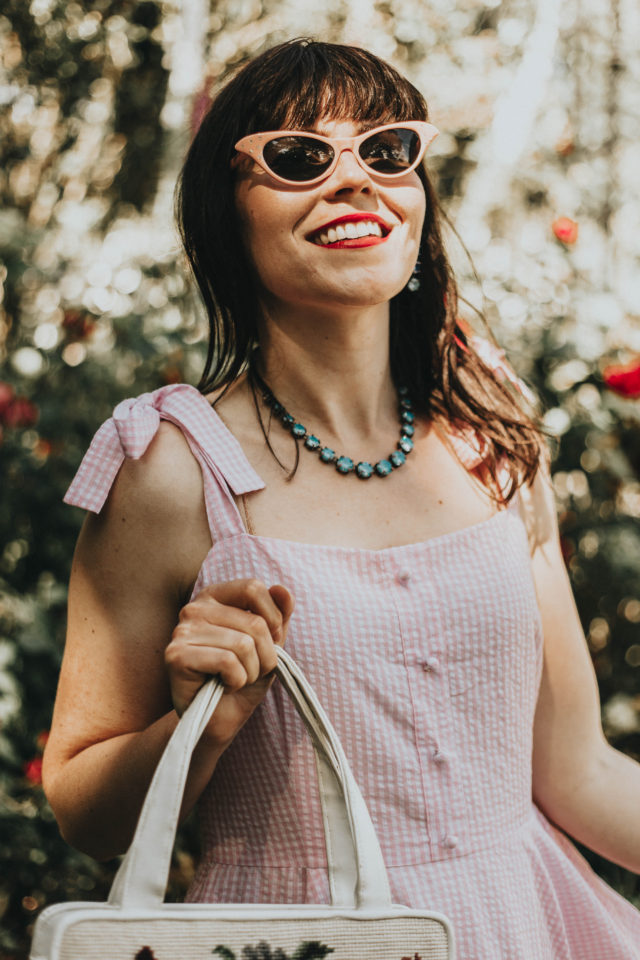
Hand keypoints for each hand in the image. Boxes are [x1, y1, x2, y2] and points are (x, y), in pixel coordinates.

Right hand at [165, 579, 294, 746]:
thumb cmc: (243, 678)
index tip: (269, 643)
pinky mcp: (176, 656)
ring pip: (243, 644)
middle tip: (249, 671)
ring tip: (235, 680)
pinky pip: (227, 662)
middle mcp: (194, 608)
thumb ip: (278, 615)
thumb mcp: (269, 644)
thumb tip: (283, 589)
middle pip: (254, 622)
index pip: (253, 588)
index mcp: (215, 597)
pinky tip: (223, 686)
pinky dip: (236, 680)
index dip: (272, 619)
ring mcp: (182, 631)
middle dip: (264, 656)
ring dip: (250, 671)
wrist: (220, 720)